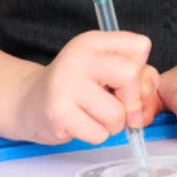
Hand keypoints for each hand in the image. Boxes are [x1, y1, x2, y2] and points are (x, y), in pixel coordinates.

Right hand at [9, 31, 154, 145]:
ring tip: (94, 115)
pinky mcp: (59, 114)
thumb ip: (137, 75)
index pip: (140, 46)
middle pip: (131, 74)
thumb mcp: (106, 70)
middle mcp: (78, 57)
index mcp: (93, 41)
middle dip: (131, 99)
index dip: (140, 69)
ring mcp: (66, 85)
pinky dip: (96, 135)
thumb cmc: (77, 87)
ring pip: (117, 113)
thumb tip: (147, 91)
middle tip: (115, 104)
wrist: (29, 103)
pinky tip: (80, 124)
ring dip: (113, 124)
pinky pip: (99, 134)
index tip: (123, 80)